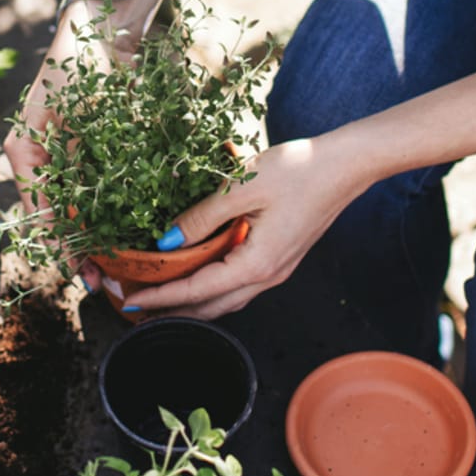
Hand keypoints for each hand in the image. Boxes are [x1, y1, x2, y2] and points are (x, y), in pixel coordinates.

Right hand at [3, 0, 135, 290]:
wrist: (102, 25)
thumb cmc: (78, 61)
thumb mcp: (69, 112)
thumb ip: (70, 160)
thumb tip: (70, 212)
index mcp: (26, 150)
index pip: (40, 210)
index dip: (60, 244)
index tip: (80, 271)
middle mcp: (42, 156)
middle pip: (58, 213)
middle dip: (79, 246)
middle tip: (100, 277)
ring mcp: (66, 152)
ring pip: (78, 205)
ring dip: (96, 233)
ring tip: (115, 262)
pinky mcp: (91, 148)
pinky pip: (97, 186)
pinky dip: (111, 207)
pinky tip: (129, 227)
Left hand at [119, 136, 363, 320]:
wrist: (346, 165)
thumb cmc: (298, 171)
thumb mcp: (241, 187)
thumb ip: (201, 217)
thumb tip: (166, 242)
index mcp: (256, 265)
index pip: (197, 291)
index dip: (160, 297)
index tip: (129, 300)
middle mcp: (267, 276)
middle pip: (211, 306)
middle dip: (172, 310)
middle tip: (137, 308)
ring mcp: (277, 270)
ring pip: (227, 298)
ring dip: (193, 302)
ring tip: (162, 297)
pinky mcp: (281, 257)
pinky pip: (240, 283)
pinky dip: (213, 286)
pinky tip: (198, 274)